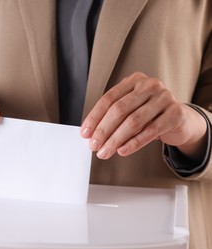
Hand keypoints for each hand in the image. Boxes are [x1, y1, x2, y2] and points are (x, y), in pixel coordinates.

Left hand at [80, 72, 206, 159]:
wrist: (181, 119)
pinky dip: (134, 143)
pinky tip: (122, 151)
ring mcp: (164, 98)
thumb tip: (91, 133)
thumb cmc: (149, 114)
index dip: (94, 117)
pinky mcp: (175, 114)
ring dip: (116, 139)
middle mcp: (149, 85)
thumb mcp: (131, 109)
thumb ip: (113, 116)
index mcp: (134, 81)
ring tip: (105, 152)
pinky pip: (151, 131)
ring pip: (133, 121)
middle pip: (119, 109)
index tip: (85, 133)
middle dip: (103, 130)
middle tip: (94, 145)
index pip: (108, 99)